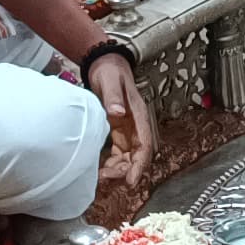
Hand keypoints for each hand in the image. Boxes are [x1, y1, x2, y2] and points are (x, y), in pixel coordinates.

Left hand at [83, 48, 153, 183]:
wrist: (104, 65)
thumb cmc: (109, 72)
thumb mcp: (110, 82)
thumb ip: (113, 97)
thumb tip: (117, 113)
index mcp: (138, 115)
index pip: (144, 145)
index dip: (139, 164)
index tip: (131, 180)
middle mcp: (136, 125)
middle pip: (137, 155)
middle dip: (126, 170)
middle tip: (107, 178)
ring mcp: (128, 130)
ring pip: (129, 156)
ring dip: (118, 169)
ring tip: (101, 176)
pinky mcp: (118, 132)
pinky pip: (119, 152)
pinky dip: (112, 163)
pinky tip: (100, 169)